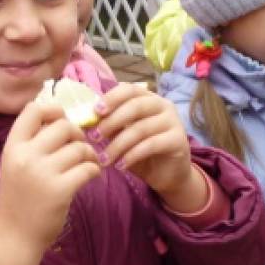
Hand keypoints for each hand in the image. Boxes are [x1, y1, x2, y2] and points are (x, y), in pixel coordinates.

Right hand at [0, 102, 101, 264]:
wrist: (16, 236)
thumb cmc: (18, 199)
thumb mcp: (14, 165)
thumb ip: (31, 143)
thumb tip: (62, 119)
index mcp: (12, 147)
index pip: (33, 109)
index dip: (53, 110)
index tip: (61, 121)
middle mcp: (26, 156)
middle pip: (63, 126)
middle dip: (77, 134)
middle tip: (79, 148)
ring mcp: (43, 173)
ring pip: (79, 147)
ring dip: (89, 154)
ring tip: (86, 164)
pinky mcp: (61, 190)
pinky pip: (88, 168)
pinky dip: (94, 170)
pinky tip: (90, 176)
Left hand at [95, 83, 200, 205]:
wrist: (167, 175)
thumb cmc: (141, 152)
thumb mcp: (122, 136)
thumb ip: (110, 125)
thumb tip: (86, 120)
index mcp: (148, 98)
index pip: (129, 89)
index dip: (111, 98)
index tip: (95, 112)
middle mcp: (163, 105)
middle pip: (135, 106)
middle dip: (111, 121)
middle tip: (94, 137)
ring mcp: (173, 122)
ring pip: (140, 128)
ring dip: (118, 145)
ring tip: (104, 159)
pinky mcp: (178, 140)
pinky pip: (151, 145)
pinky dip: (132, 156)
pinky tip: (120, 166)